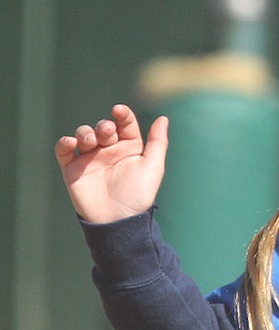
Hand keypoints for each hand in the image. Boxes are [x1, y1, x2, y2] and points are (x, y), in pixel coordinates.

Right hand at [54, 104, 168, 223]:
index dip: (122, 114)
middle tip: (107, 133)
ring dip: (85, 132)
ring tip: (90, 142)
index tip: (119, 110)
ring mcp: (90, 158)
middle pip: (103, 127)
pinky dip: (64, 143)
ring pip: (83, 134)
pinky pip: (63, 150)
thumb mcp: (153, 167)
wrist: (117, 219)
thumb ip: (157, 142)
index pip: (125, 123)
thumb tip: (163, 118)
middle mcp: (109, 150)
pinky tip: (71, 143)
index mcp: (130, 147)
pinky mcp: (73, 168)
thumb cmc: (138, 195)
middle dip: (103, 126)